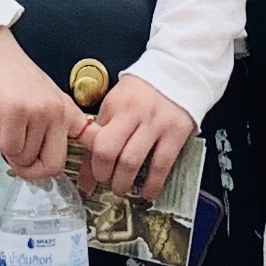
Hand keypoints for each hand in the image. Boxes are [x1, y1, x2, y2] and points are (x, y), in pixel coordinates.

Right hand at [0, 22, 88, 183]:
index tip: (88, 187)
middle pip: (53, 165)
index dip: (91, 169)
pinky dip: (1, 145)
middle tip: (19, 160)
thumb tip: (46, 163)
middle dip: (32, 170)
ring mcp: (39, 111)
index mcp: (67, 111)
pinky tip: (0, 125)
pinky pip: (9, 148)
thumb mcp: (44, 99)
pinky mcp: (16, 111)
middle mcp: (58, 112)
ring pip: (26, 159)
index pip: (93, 141)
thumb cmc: (13, 76)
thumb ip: (51, 127)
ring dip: (12, 154)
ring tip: (7, 131)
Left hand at [80, 69, 195, 202]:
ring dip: (123, 182)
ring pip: (131, 161)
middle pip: (108, 151)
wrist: (179, 73)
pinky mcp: (175, 133)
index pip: (94, 139)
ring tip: (121, 188)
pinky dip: (151, 184)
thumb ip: (103, 130)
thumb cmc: (143, 92)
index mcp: (114, 105)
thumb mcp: (117, 103)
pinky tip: (147, 192)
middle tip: (105, 182)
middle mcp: (132, 114)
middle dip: (102, 174)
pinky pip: (161, 165)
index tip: (87, 182)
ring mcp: (155, 124)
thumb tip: (88, 168)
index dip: (88, 165)